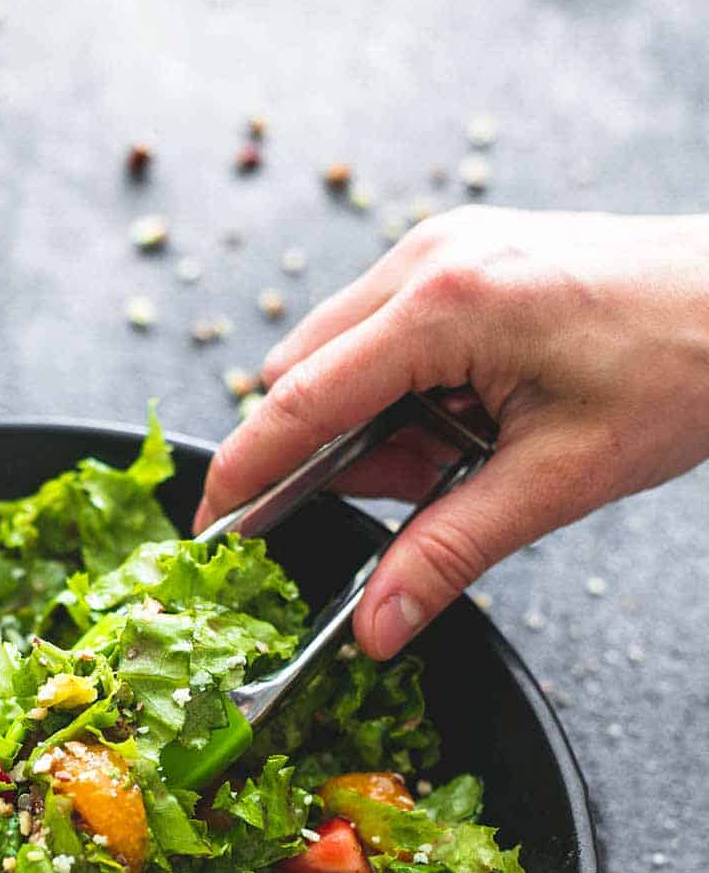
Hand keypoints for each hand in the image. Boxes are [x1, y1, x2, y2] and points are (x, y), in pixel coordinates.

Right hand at [194, 208, 708, 658]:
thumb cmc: (687, 365)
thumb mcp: (560, 478)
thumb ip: (451, 553)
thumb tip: (376, 624)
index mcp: (447, 303)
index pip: (301, 398)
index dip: (246, 471)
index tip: (211, 526)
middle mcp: (431, 258)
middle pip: (310, 373)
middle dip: (336, 453)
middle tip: (416, 492)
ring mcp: (446, 248)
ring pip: (347, 355)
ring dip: (382, 423)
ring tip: (473, 449)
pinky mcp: (465, 256)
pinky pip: (390, 335)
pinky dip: (408, 392)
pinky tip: (474, 418)